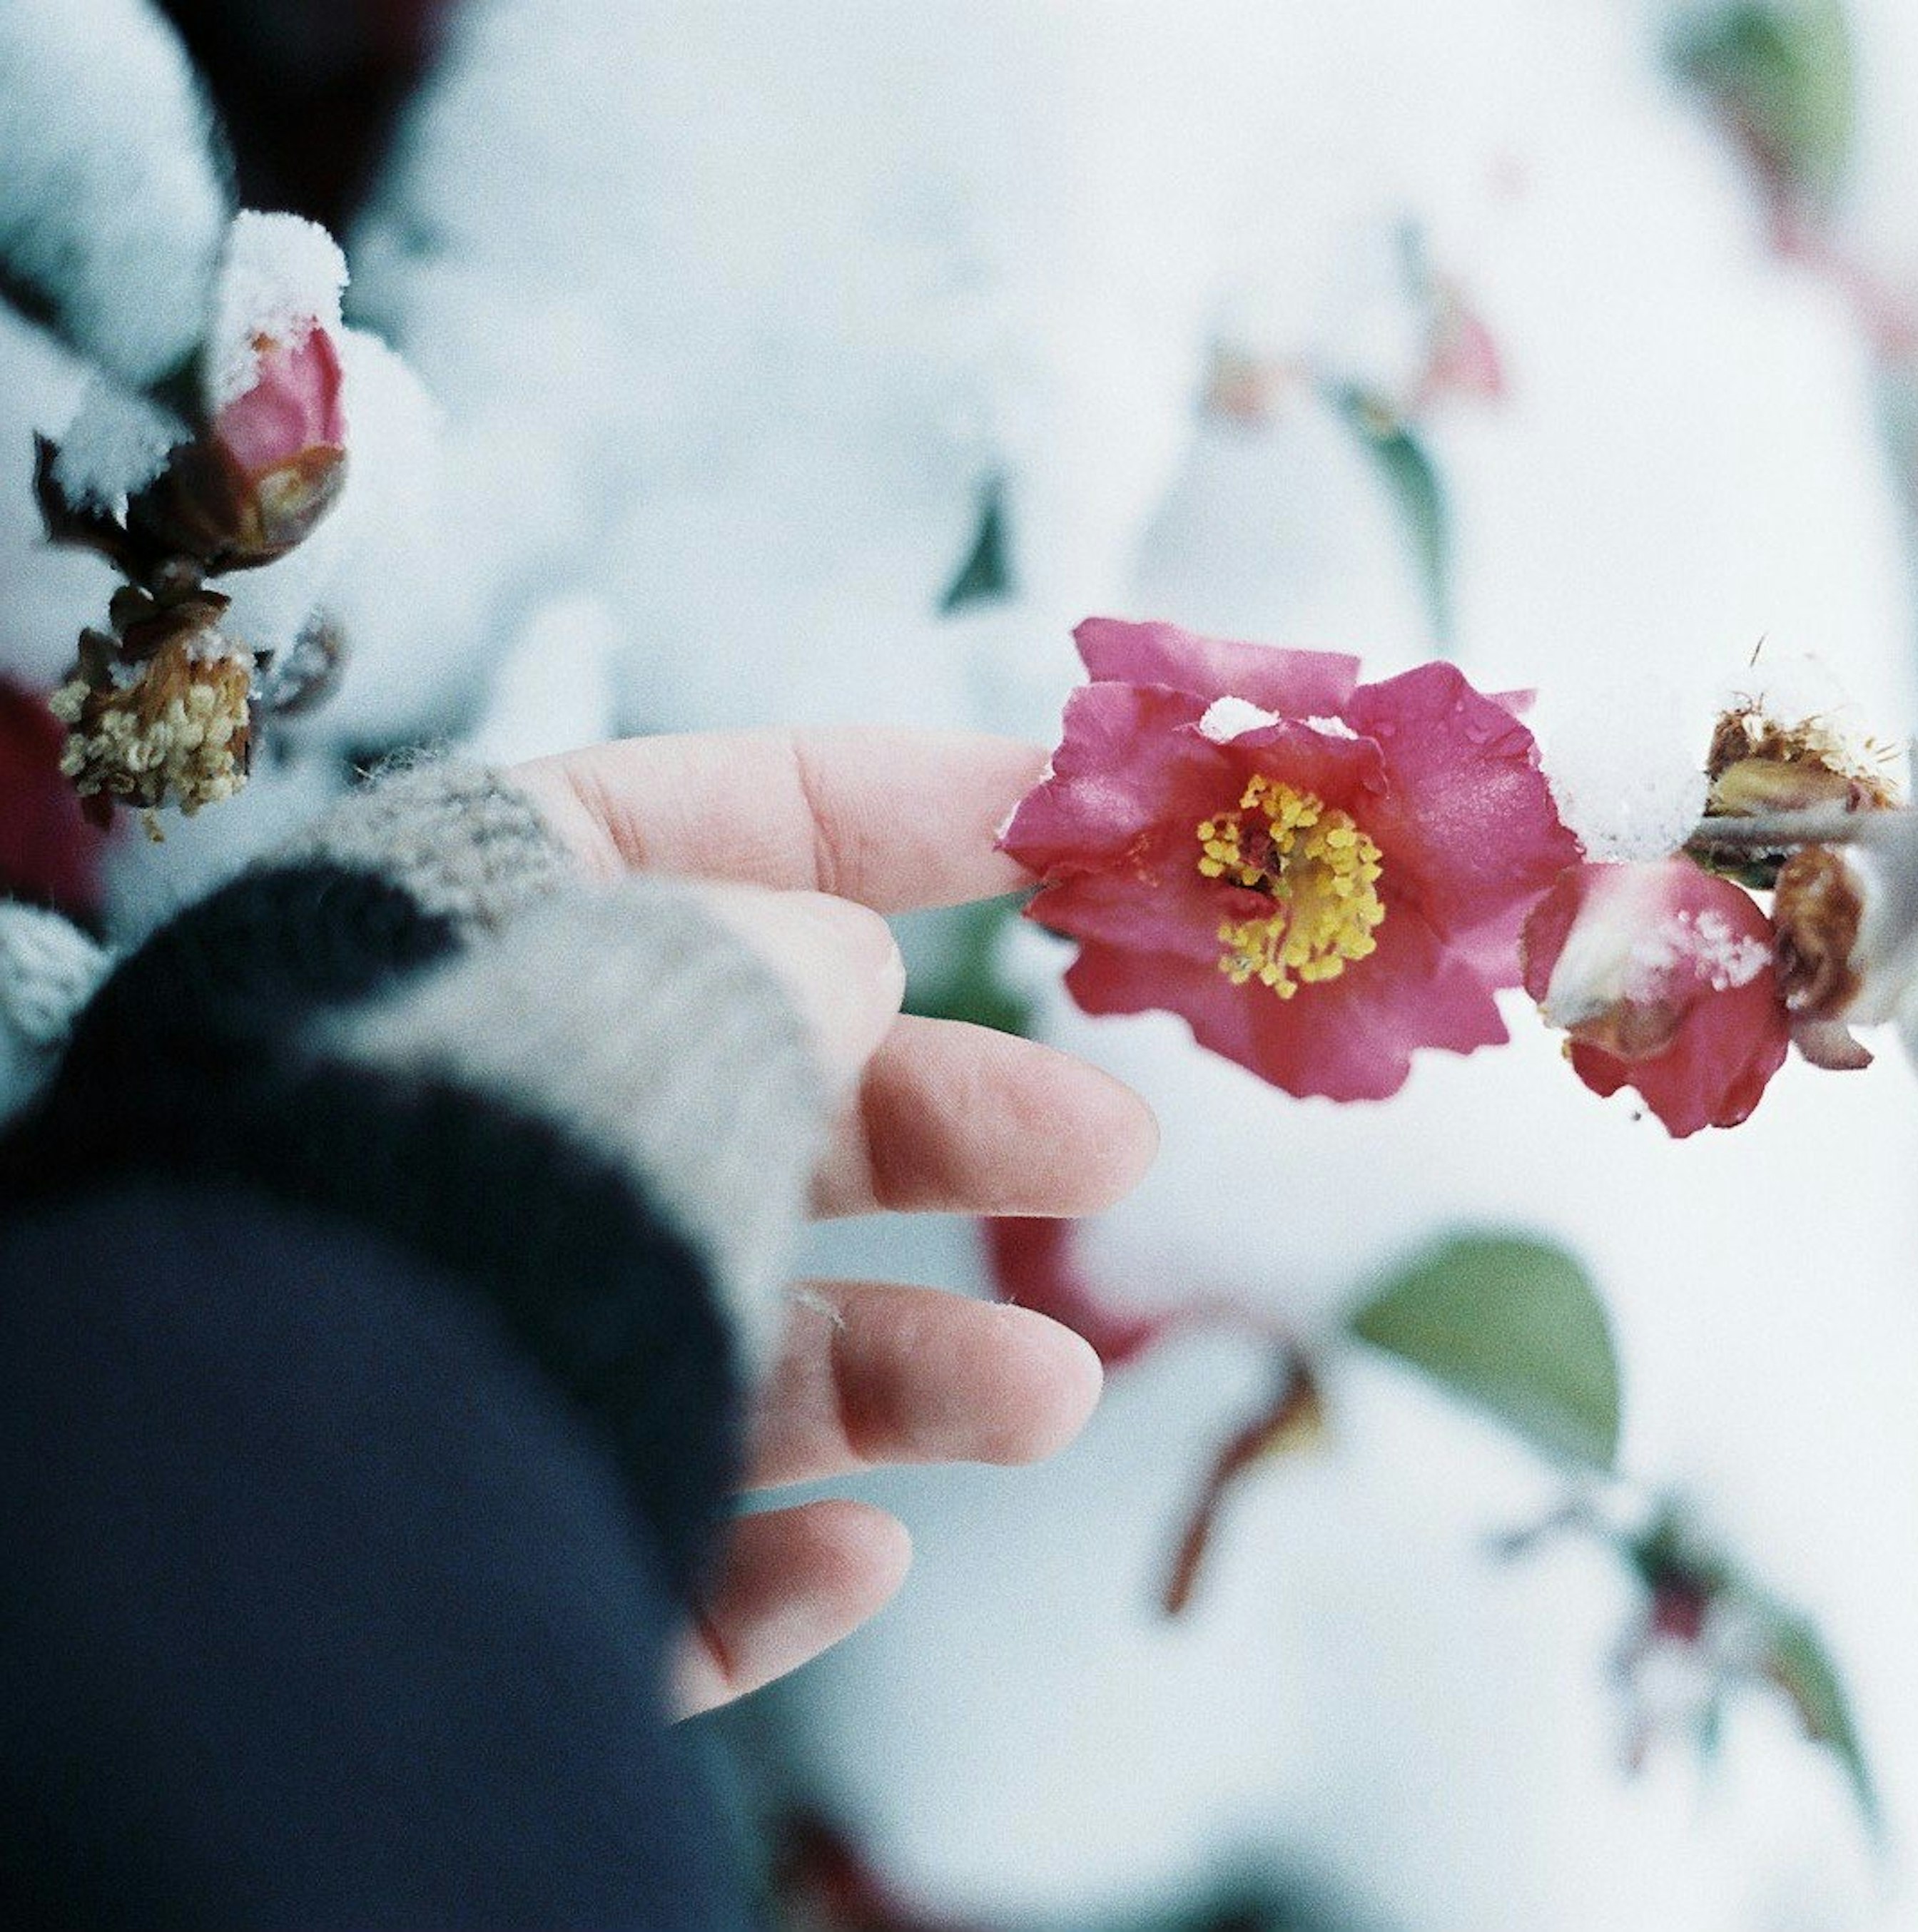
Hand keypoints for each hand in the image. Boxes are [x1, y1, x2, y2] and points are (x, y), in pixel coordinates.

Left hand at [507, 728, 1157, 1714]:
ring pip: (717, 1352)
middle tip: (1120, 1148)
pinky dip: (762, 1570)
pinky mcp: (465, 1566)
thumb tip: (840, 967)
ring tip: (1047, 1399)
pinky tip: (855, 1559)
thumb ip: (768, 963)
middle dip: (955, 1129)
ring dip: (910, 1376)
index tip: (1062, 814)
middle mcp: (443, 1141)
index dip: (890, 803)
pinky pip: (634, 1558)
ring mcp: (453, 1360)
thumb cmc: (445, 1185)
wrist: (242, 1530)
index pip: (687, 825)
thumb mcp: (650, 998)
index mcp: (439, 942)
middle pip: (742, 1108)